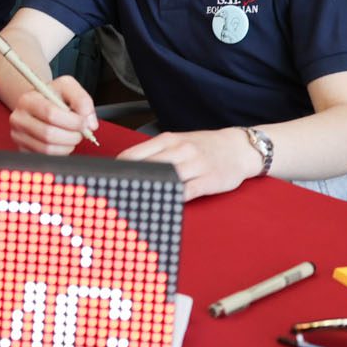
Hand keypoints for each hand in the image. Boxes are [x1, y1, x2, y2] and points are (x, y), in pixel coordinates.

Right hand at [5, 75, 97, 155]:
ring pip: (48, 149)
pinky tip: (63, 142)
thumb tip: (90, 124)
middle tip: (80, 132)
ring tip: (72, 136)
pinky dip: (60, 152)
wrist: (39, 104)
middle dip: (72, 136)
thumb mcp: (68, 87)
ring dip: (68, 145)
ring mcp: (18, 136)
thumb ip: (82, 100)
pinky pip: (46, 157)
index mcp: (28, 100)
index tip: (84, 122)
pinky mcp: (22, 149)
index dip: (72, 121)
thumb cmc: (53, 96)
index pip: (51, 114)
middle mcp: (19, 118)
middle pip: (49, 134)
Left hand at [117, 128, 260, 198]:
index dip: (119, 169)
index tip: (107, 180)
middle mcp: (181, 150)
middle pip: (147, 167)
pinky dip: (172, 200)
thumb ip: (156, 152)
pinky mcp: (209, 180)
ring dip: (149, 191)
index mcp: (169, 140)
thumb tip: (128, 168)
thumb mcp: (179, 142)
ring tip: (133, 203)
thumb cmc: (204, 147)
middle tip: (116, 195)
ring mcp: (195, 165)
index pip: (135, 154)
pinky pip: (186, 192)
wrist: (239, 148)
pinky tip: (162, 207)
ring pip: (166, 179)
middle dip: (130, 182)